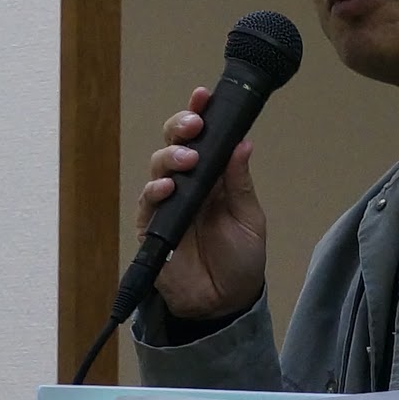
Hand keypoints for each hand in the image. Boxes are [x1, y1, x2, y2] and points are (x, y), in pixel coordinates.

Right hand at [136, 86, 266, 317]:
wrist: (225, 303)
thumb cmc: (240, 260)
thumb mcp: (250, 218)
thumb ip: (241, 183)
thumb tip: (243, 143)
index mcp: (213, 177)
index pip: (203, 139)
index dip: (199, 115)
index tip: (203, 96)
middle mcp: (188, 185)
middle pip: (174, 144)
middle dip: (180, 128)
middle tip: (194, 125)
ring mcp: (168, 204)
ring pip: (158, 168)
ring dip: (170, 157)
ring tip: (186, 159)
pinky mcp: (152, 228)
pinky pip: (148, 203)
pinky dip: (156, 191)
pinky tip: (168, 187)